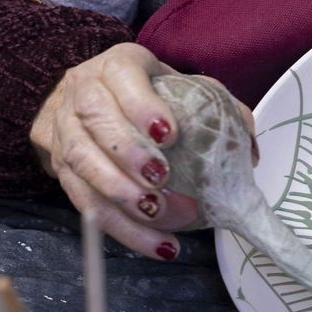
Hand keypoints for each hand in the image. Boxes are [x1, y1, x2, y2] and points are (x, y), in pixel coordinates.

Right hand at [29, 43, 254, 259]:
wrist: (81, 103)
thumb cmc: (143, 96)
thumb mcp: (179, 87)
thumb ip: (217, 108)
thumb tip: (247, 151)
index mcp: (116, 67)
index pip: (122, 77)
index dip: (141, 106)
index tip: (169, 134)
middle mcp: (83, 94)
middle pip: (96, 122)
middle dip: (129, 154)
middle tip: (162, 180)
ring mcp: (66, 133)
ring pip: (84, 165)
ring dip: (122, 196)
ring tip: (160, 215)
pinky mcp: (63, 172)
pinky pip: (86, 204)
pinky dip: (123, 230)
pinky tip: (158, 244)